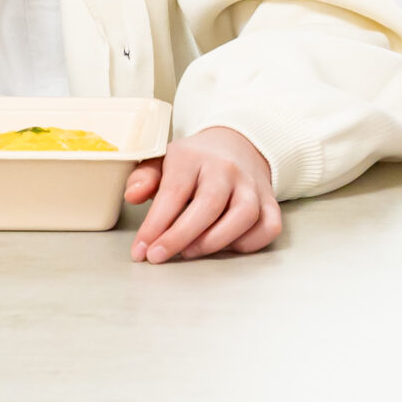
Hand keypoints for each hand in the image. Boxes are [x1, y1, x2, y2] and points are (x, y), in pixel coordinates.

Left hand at [124, 127, 280, 262]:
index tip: (141, 250)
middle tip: (158, 256)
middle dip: (180, 236)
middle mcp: (226, 168)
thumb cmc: (194, 162)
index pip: (174, 192)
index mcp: (193, 155)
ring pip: (243, 215)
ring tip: (190, 253)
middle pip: (209, 204)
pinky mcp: (270, 200)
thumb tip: (132, 195)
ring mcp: (251, 184)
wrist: (237, 144)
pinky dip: (250, 243)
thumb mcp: (164, 161)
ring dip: (215, 241)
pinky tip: (226, 247)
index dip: (155, 225)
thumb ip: (144, 178)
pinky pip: (268, 226)